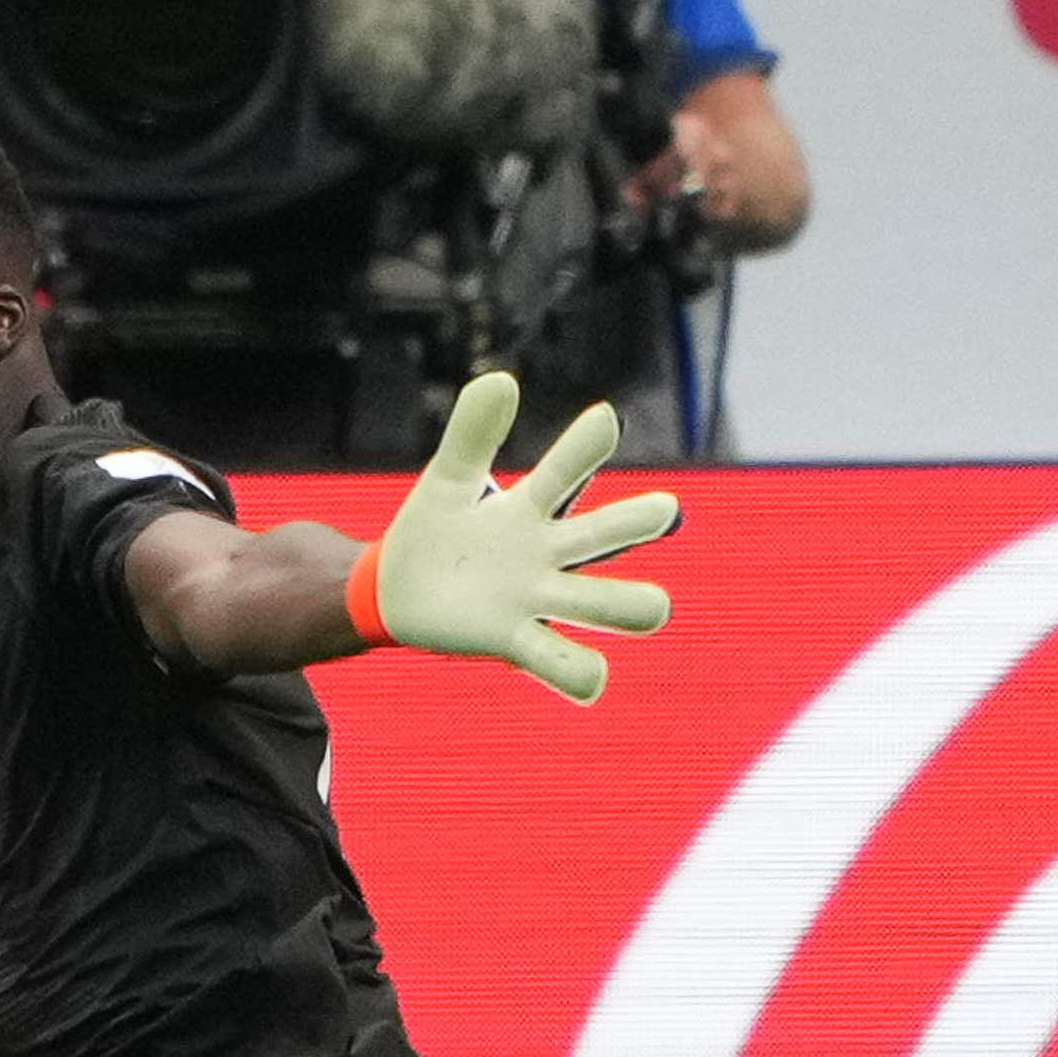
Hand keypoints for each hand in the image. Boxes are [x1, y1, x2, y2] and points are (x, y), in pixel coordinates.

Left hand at [358, 372, 678, 702]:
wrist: (396, 592)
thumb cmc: (435, 532)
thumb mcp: (447, 480)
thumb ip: (471, 434)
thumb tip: (501, 379)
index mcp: (533, 508)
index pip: (572, 468)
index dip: (588, 444)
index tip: (603, 417)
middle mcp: (551, 553)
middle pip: (615, 532)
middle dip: (641, 519)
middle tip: (660, 509)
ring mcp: (540, 600)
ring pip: (618, 605)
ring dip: (636, 605)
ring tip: (648, 606)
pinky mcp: (517, 643)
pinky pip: (568, 666)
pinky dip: (585, 674)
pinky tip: (591, 677)